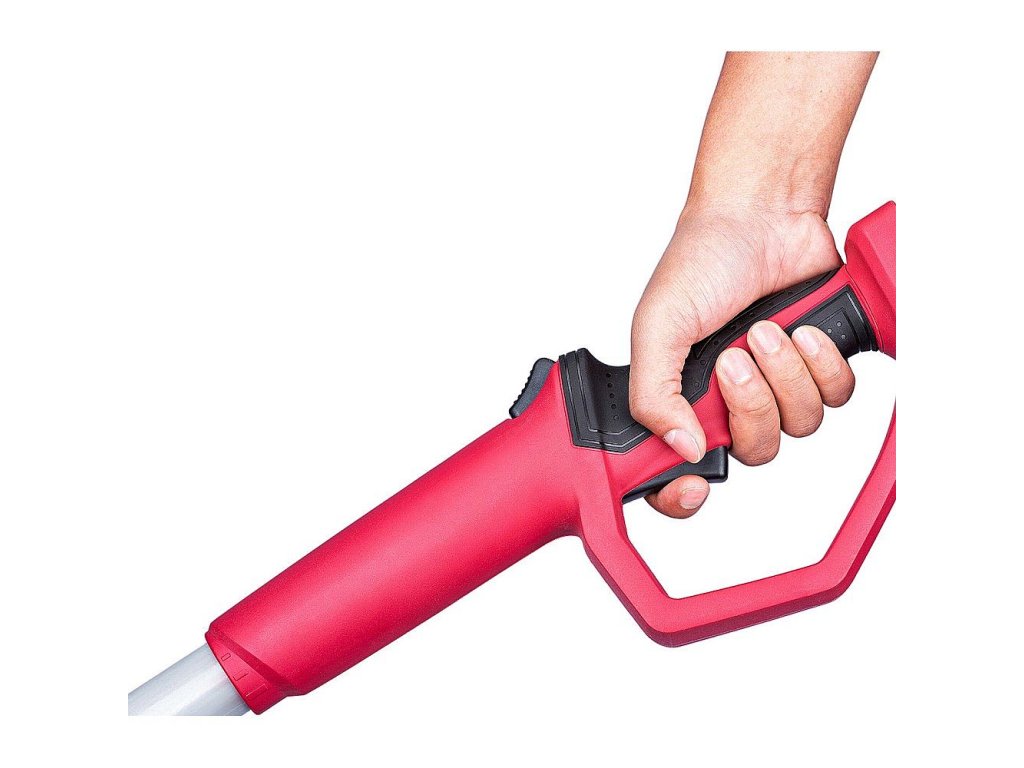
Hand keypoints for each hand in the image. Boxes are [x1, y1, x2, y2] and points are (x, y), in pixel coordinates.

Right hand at [629, 204, 854, 517]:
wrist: (761, 215)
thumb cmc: (700, 261)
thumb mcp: (656, 327)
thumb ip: (653, 394)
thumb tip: (680, 449)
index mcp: (682, 399)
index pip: (677, 472)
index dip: (684, 494)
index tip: (694, 483)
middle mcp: (730, 401)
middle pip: (754, 453)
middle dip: (751, 406)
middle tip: (735, 359)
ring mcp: (777, 385)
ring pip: (799, 427)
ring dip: (786, 375)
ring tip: (767, 331)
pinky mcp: (819, 365)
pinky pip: (837, 398)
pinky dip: (822, 364)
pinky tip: (801, 329)